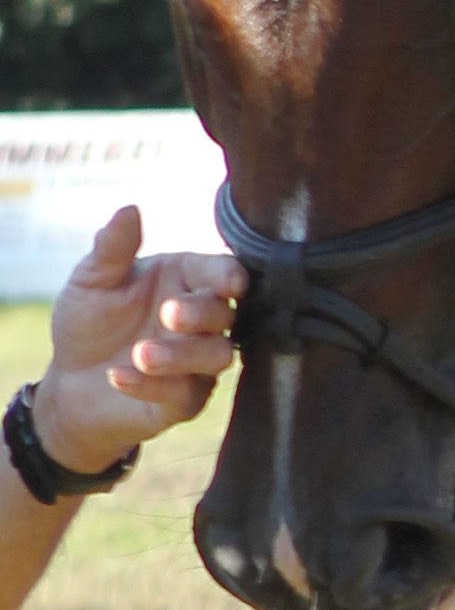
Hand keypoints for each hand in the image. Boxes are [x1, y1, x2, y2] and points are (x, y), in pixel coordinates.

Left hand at [33, 207, 243, 476]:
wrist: (69, 385)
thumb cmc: (89, 325)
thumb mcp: (91, 283)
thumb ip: (112, 249)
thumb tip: (128, 209)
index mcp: (188, 282)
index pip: (224, 272)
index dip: (231, 276)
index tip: (231, 281)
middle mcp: (203, 321)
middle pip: (226, 313)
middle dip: (202, 312)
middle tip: (168, 313)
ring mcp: (198, 362)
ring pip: (216, 356)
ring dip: (181, 354)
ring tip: (140, 353)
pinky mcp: (185, 400)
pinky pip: (184, 394)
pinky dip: (152, 385)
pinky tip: (118, 376)